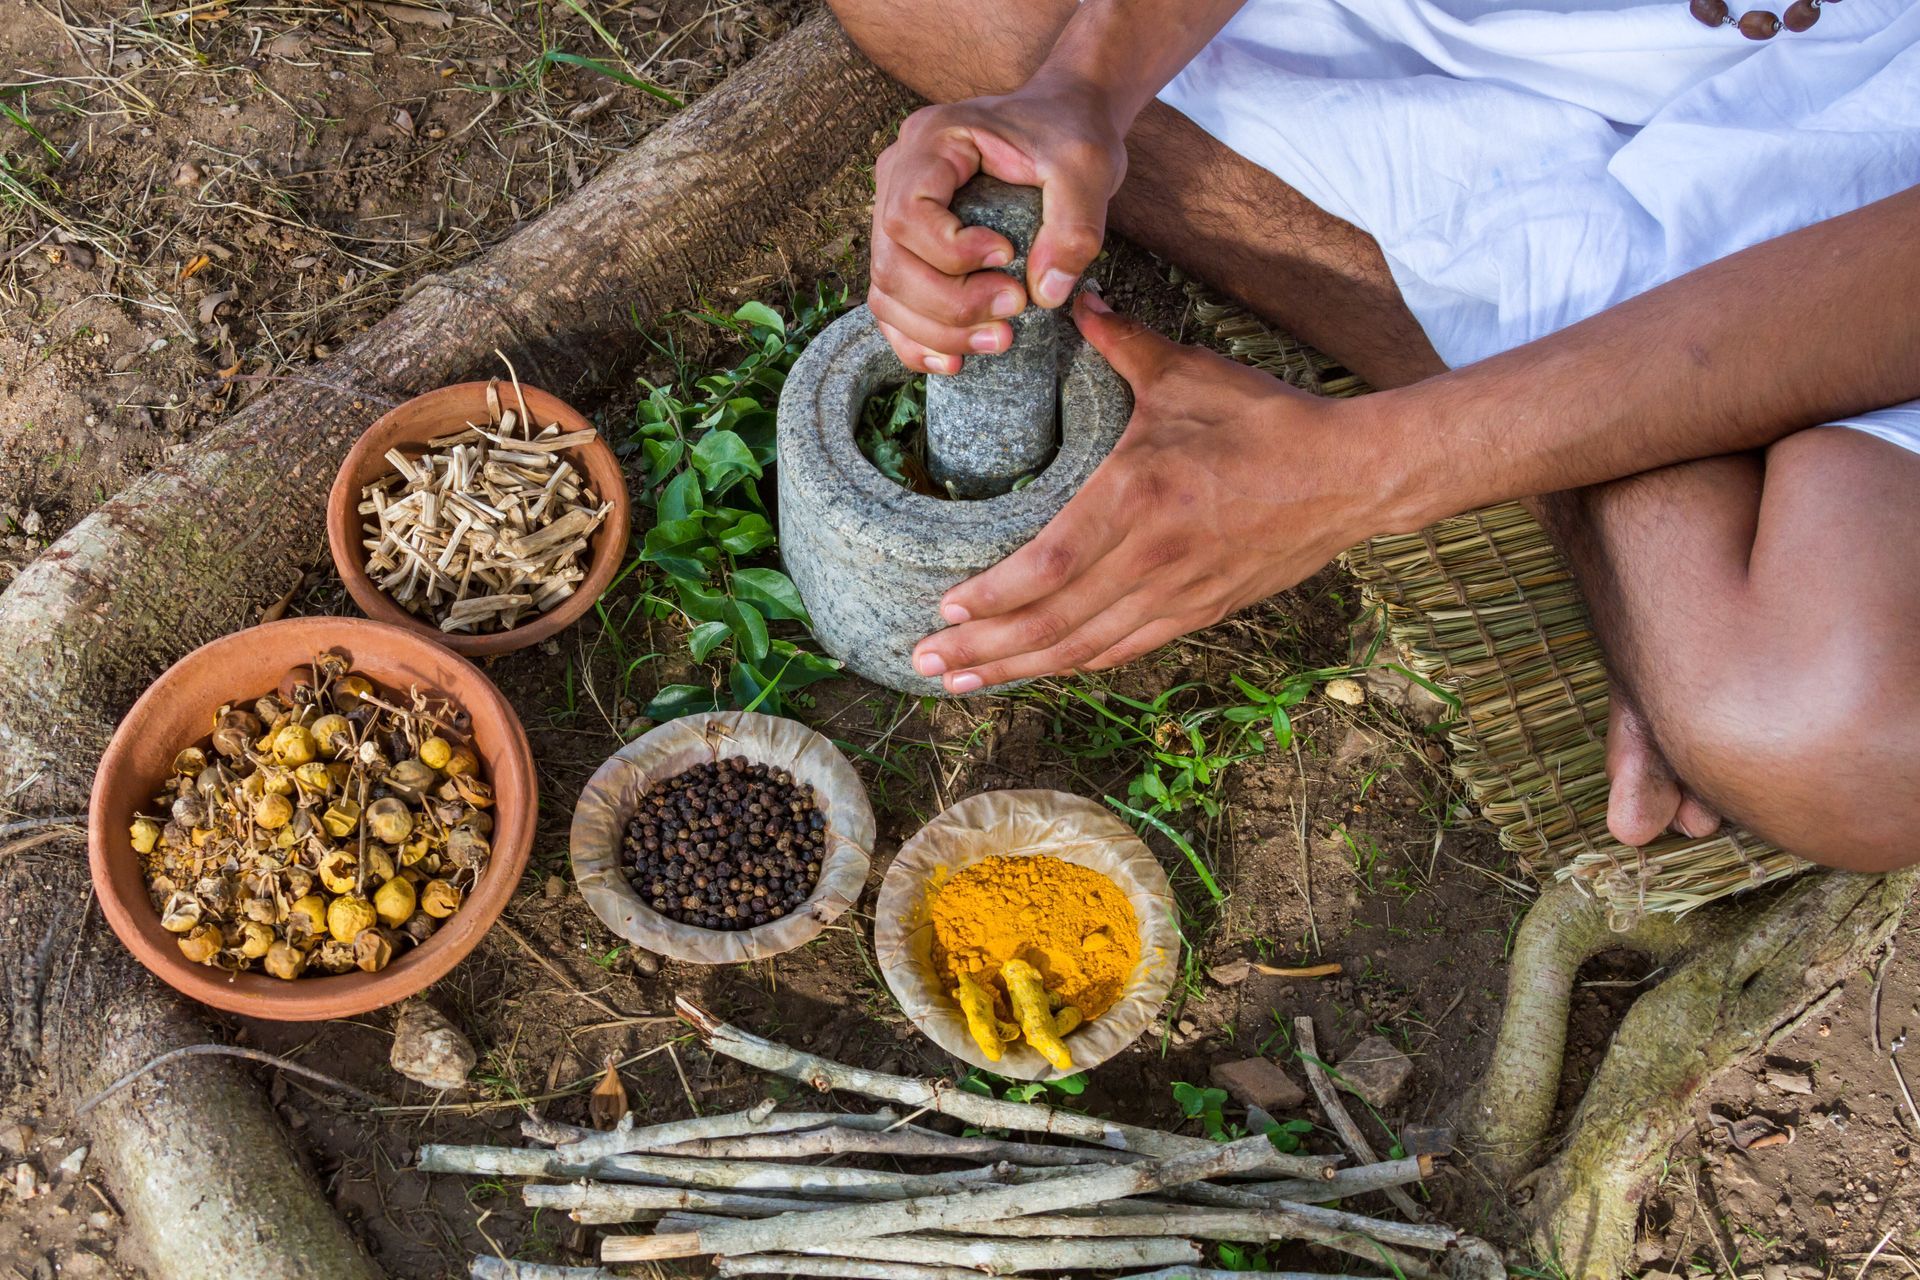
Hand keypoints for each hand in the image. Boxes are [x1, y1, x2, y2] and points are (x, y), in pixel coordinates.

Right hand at [869, 83, 1126, 374]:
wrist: (1062, 118)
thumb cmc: (1069, 134)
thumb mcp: (1087, 168)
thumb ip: (1074, 226)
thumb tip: (1045, 294)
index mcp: (931, 140)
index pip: (907, 215)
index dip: (951, 254)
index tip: (1009, 257)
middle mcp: (898, 173)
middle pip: (891, 262)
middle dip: (950, 305)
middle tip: (1013, 313)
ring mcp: (893, 211)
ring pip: (886, 291)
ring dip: (937, 331)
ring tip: (999, 340)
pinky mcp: (908, 246)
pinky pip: (892, 303)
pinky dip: (917, 338)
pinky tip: (954, 360)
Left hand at [911, 294, 1387, 692]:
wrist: (1353, 476)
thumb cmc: (1269, 421)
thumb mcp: (1188, 374)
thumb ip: (1120, 343)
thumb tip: (1072, 301)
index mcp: (1140, 497)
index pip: (1049, 565)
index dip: (993, 598)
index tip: (944, 609)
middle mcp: (1154, 559)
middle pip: (1053, 622)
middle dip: (982, 649)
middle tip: (923, 662)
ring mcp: (1179, 595)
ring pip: (1083, 649)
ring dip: (1017, 669)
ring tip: (959, 680)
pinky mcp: (1200, 613)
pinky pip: (1123, 650)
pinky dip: (1074, 663)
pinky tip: (1037, 670)